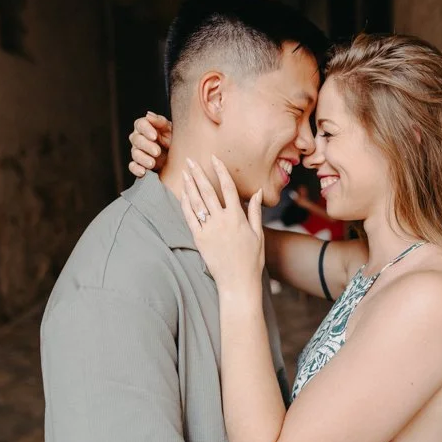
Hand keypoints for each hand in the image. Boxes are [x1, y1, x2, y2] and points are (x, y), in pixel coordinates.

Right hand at [129, 112, 171, 177]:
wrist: (180, 156)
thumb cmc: (174, 139)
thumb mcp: (171, 129)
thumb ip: (160, 122)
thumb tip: (148, 115)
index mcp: (145, 127)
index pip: (140, 124)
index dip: (146, 130)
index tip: (155, 136)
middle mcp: (139, 138)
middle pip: (136, 139)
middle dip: (147, 146)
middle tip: (157, 151)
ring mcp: (138, 152)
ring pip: (135, 153)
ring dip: (143, 158)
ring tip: (152, 163)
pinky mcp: (139, 165)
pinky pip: (133, 166)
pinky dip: (136, 169)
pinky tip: (143, 171)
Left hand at [180, 156, 264, 291]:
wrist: (238, 282)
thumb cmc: (251, 259)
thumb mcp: (257, 234)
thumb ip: (255, 211)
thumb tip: (257, 192)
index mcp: (237, 217)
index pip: (228, 187)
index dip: (220, 171)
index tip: (214, 159)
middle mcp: (222, 221)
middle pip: (207, 191)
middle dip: (198, 173)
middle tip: (190, 160)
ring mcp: (209, 230)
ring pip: (196, 202)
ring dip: (189, 185)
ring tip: (185, 172)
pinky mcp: (199, 239)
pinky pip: (190, 218)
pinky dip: (185, 204)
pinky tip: (183, 194)